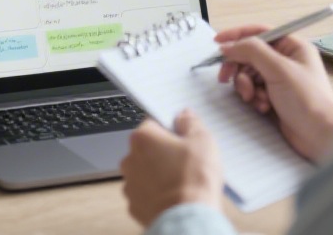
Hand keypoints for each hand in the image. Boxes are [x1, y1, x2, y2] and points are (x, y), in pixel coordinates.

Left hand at [119, 110, 223, 227]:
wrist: (187, 217)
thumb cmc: (193, 179)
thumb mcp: (202, 140)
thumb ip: (191, 123)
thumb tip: (185, 115)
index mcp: (143, 138)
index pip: (153, 124)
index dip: (171, 131)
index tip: (183, 139)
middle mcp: (130, 159)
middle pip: (147, 149)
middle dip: (164, 153)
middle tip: (186, 162)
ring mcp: (130, 183)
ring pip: (145, 172)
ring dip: (158, 174)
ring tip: (181, 182)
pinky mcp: (134, 205)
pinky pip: (146, 194)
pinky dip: (157, 194)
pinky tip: (174, 196)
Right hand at [214, 24, 332, 161]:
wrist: (320, 135)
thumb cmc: (308, 100)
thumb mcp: (279, 69)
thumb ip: (252, 51)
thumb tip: (228, 45)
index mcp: (293, 47)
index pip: (260, 32)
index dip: (237, 35)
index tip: (218, 42)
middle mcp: (286, 61)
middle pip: (250, 54)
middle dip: (238, 67)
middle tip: (225, 77)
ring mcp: (280, 80)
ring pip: (248, 74)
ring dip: (246, 86)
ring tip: (255, 98)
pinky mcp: (275, 97)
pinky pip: (253, 90)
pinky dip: (253, 98)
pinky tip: (263, 107)